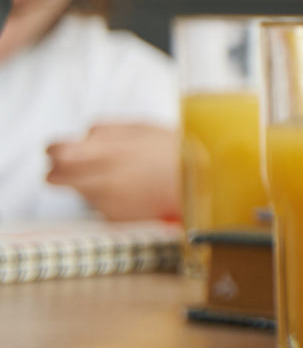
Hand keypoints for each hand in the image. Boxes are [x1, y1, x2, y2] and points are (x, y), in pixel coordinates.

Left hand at [46, 123, 180, 221]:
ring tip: (116, 176)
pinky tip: (130, 191)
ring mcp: (108, 202)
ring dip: (85, 183)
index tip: (55, 150)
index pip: (58, 153)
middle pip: (55, 178)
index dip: (53, 150)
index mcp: (108, 152)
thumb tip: (81, 136)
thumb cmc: (175, 152)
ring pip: (77, 191)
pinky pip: (98, 205)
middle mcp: (103, 179)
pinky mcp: (116, 218)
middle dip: (57, 171)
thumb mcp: (142, 128)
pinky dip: (106, 198)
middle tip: (70, 166)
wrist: (203, 186)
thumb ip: (106, 130)